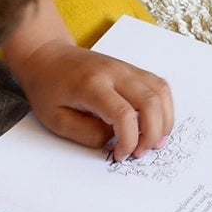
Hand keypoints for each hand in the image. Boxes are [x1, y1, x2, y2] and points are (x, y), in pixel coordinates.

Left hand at [12, 40, 173, 161]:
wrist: (48, 56)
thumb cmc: (49, 88)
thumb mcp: (56, 119)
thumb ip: (86, 134)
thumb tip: (114, 140)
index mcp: (92, 84)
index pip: (123, 114)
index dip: (128, 141)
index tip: (120, 154)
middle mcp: (114, 72)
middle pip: (150, 102)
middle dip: (152, 134)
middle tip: (141, 153)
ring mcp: (126, 68)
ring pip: (160, 92)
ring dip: (163, 122)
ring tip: (153, 142)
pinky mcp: (133, 70)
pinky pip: (159, 87)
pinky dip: (164, 109)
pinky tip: (155, 125)